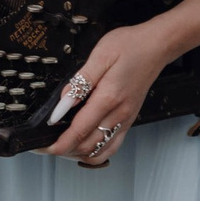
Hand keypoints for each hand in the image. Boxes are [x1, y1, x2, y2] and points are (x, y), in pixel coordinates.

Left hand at [39, 21, 169, 167]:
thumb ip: (79, 83)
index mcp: (109, 98)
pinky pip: (112, 147)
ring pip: (99, 152)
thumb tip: (61, 105)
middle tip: (46, 144)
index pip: (79, 131)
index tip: (43, 145)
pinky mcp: (128, 120)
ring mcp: (125, 120)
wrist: (156, 47)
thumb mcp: (100, 56)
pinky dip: (95, 152)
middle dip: (63, 150)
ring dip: (78, 154)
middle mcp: (119, 114)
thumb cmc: (130, 46)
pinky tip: (84, 146)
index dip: (58, 143)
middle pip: (87, 147)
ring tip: (62, 146)